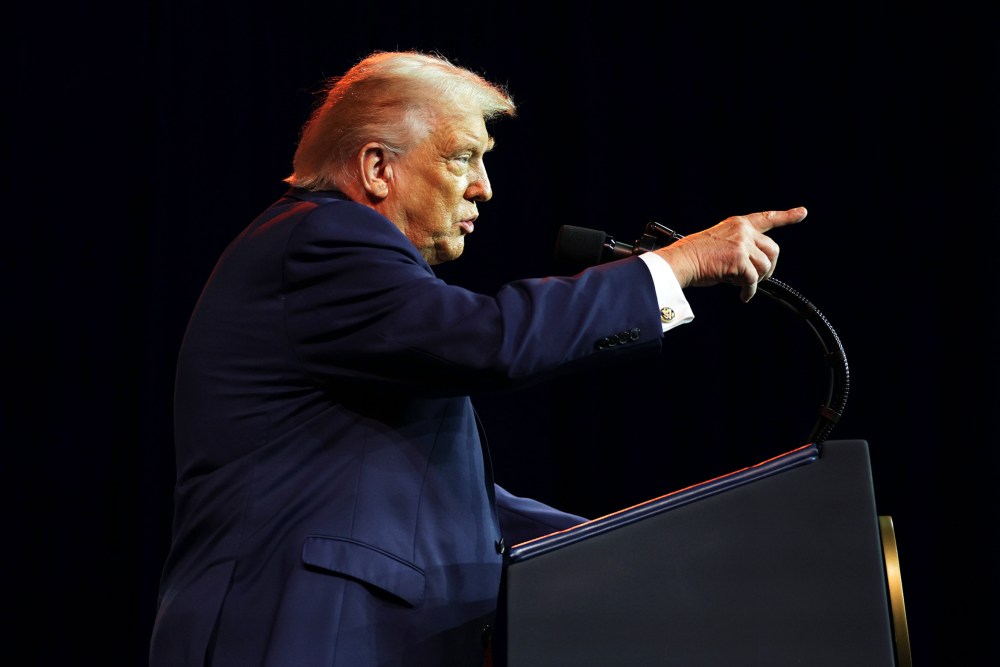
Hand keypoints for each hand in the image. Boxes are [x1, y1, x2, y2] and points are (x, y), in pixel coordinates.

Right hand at [654, 207, 806, 301]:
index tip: (802, 213)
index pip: (767, 217)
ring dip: (757, 280)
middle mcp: (743, 231)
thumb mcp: (720, 242)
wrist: (680, 261)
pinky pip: (753, 280)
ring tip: (743, 286)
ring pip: (765, 266)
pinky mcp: (739, 260)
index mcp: (738, 224)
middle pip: (773, 250)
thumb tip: (755, 268)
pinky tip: (743, 296)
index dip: (787, 216)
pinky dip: (750, 291)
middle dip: (769, 266)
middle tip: (759, 278)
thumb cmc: (694, 256)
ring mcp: (742, 244)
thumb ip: (740, 247)